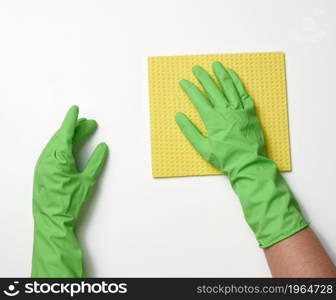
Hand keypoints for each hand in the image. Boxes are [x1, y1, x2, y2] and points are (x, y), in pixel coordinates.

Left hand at [32, 105, 107, 276]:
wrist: (52, 221)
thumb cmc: (69, 203)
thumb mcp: (87, 181)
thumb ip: (96, 162)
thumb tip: (102, 148)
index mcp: (58, 158)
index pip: (65, 133)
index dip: (71, 120)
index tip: (75, 110)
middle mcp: (47, 158)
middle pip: (61, 137)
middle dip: (75, 129)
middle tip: (88, 124)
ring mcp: (42, 165)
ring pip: (55, 144)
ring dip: (68, 137)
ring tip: (81, 134)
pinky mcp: (42, 172)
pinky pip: (51, 152)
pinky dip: (61, 146)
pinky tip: (69, 148)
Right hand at [176, 62, 307, 247]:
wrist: (249, 163)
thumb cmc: (225, 158)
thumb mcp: (203, 148)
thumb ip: (190, 131)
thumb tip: (179, 116)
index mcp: (213, 119)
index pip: (198, 99)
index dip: (190, 89)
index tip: (183, 82)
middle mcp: (226, 110)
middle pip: (212, 89)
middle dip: (203, 77)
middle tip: (196, 68)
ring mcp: (239, 109)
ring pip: (229, 87)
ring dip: (221, 74)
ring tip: (215, 65)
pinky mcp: (250, 112)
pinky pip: (243, 92)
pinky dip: (238, 82)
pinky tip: (233, 75)